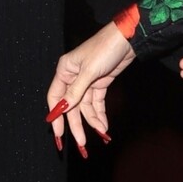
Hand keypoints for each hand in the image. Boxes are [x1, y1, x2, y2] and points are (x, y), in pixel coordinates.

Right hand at [47, 23, 134, 153]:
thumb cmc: (105, 48)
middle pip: (71, 106)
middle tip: (81, 142)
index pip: (55, 97)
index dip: (56, 116)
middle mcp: (73, 77)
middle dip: (76, 124)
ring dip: (92, 121)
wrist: (127, 40)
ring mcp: (87, 81)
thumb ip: (76, 92)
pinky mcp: (100, 84)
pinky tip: (103, 126)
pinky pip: (96, 103)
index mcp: (65, 70)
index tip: (59, 133)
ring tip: (100, 133)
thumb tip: (63, 109)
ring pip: (85, 107)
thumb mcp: (89, 71)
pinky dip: (100, 114)